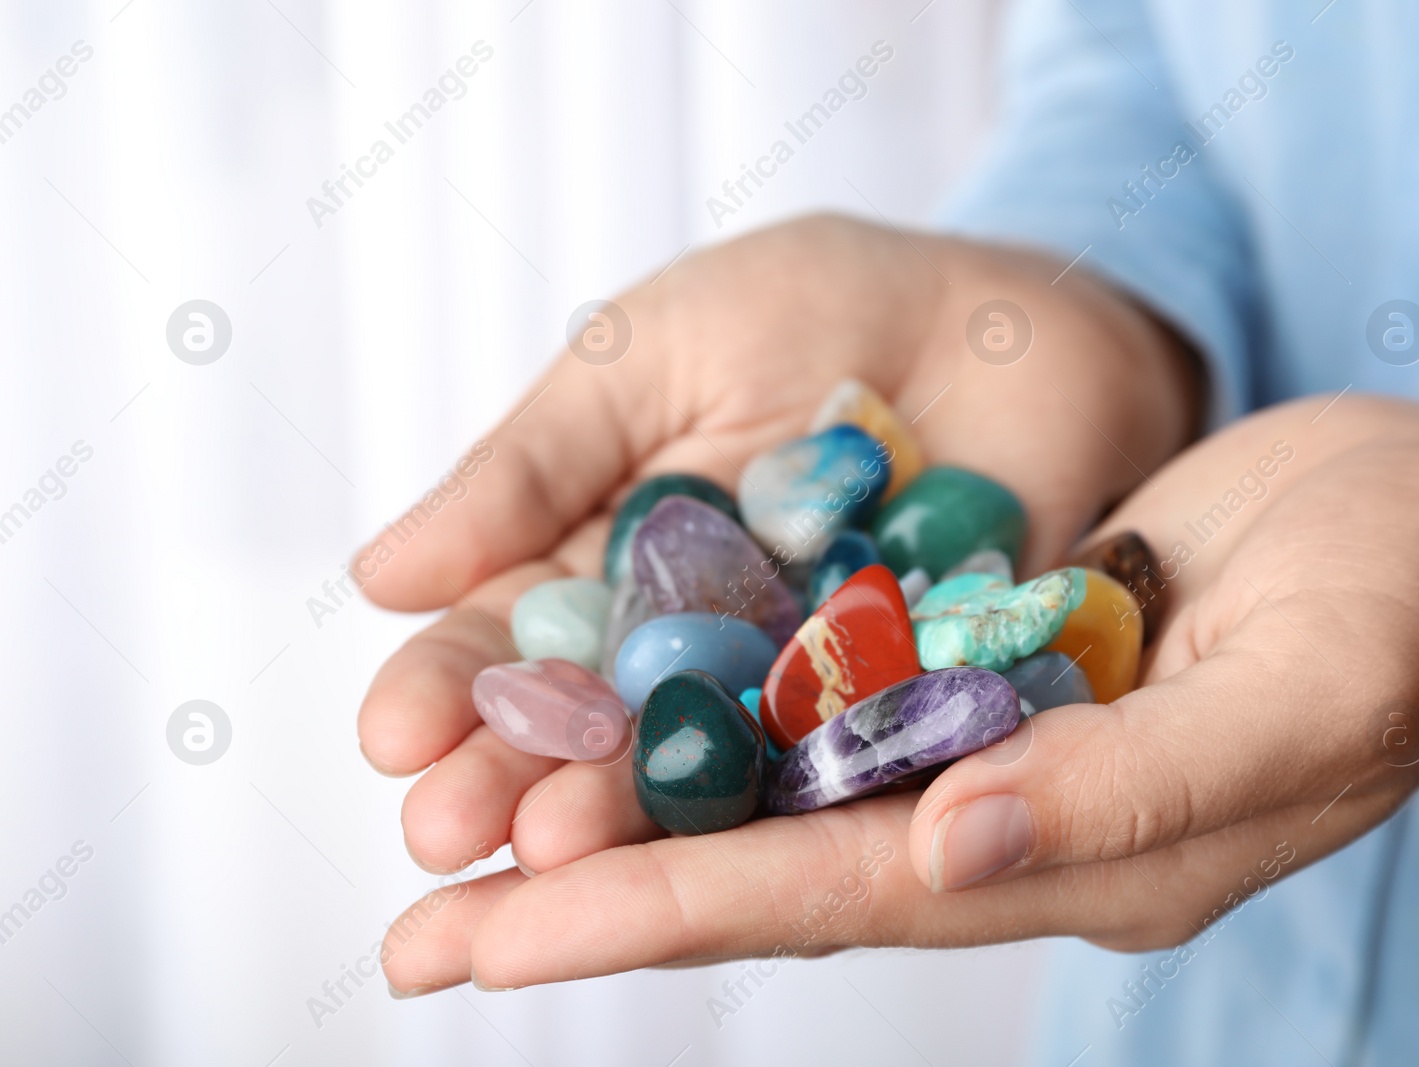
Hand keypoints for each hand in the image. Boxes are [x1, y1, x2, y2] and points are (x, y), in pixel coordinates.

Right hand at [354, 213, 1201, 992]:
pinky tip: (729, 838)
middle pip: (592, 732)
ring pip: (703, 770)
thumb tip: (382, 574)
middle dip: (515, 781)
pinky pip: (846, 763)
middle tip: (447, 834)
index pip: (511, 645)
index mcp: (611, 570)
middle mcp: (693, 655)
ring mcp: (798, 697)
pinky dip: (790, 797)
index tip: (389, 736)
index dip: (449, 689)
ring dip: (626, 818)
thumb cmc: (818, 308)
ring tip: (553, 857)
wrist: (1007, 313)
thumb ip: (534, 467)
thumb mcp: (651, 358)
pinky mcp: (911, 715)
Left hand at [377, 391, 1418, 990]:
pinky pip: (824, 697)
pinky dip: (714, 717)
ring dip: (629, 814)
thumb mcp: (1304, 691)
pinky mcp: (982, 658)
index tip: (502, 943)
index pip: (832, 902)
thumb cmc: (1409, 597)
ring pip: (774, 793)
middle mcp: (1010, 820)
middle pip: (767, 869)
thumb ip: (1132, 787)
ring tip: (473, 837)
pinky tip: (618, 717)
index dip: (662, 916)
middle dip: (595, 899)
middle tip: (421, 939)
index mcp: (1080, 857)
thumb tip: (945, 851)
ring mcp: (990, 741)